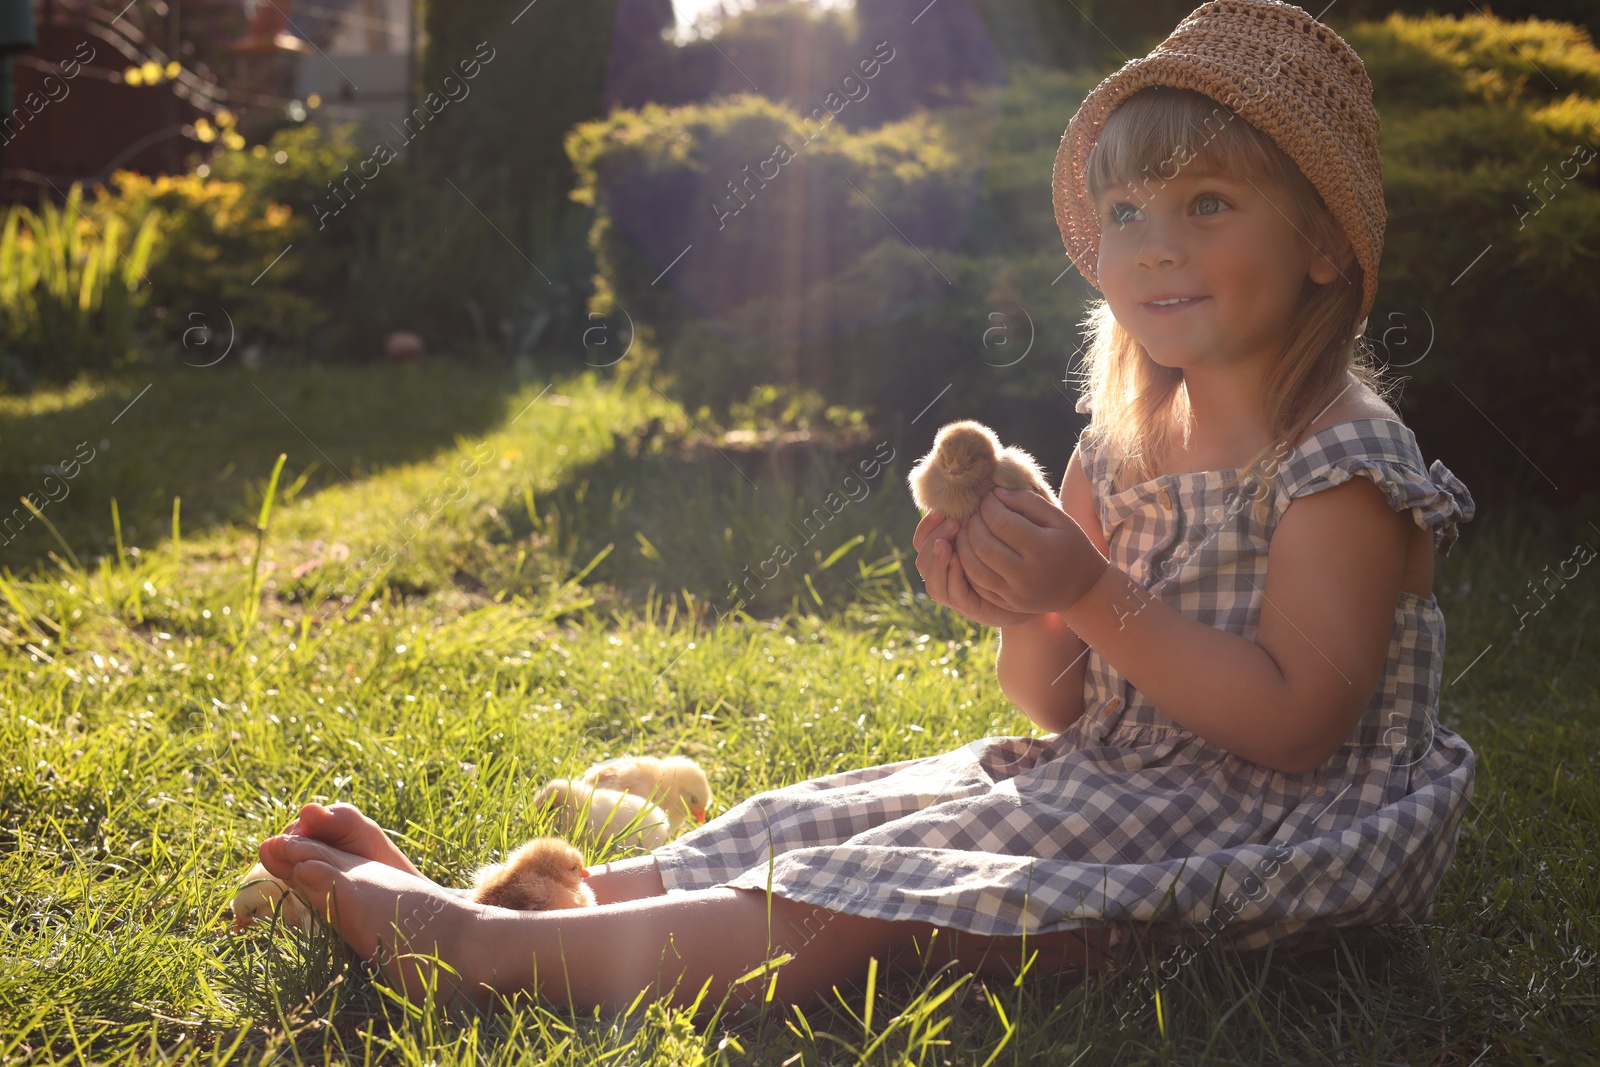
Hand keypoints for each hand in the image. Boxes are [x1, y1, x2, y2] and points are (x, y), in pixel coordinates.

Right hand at [912, 508, 1042, 627]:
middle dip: (932, 539)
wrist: (1046, 587)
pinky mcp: (970, 606)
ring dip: (936, 561)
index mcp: (952, 551)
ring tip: (947, 545)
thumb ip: (989, 512)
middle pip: (922, 559)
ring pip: (932, 581)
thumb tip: (977, 488)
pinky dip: (950, 578)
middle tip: (952, 524)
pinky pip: (951, 594)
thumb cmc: (1027, 552)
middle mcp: (950, 573)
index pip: (923, 539)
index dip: (927, 526)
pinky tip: (958, 561)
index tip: (942, 511)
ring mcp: (958, 592)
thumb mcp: (1008, 527)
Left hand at [956, 487, 1109, 615]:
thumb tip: (996, 493)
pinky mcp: (1008, 604)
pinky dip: (967, 566)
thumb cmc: (1072, 547)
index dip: (989, 506)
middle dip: (973, 524)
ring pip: (973, 567)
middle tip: (975, 514)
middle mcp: (1026, 574)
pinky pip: (977, 585)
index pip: (1001, 522)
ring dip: (964, 545)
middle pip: (983, 544)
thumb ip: (1028, 502)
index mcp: (1041, 549)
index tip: (988, 498)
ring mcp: (1015, 593)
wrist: (1083, 590)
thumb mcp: (1059, 519)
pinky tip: (971, 551)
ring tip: (968, 530)